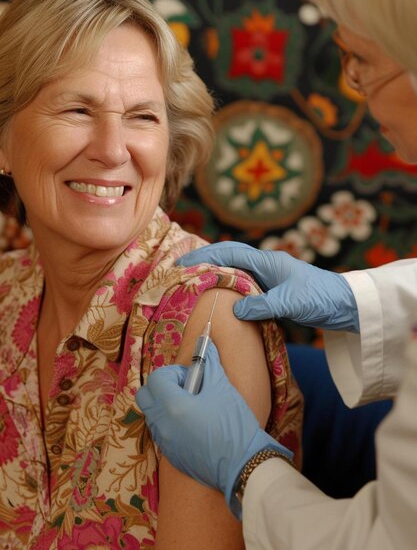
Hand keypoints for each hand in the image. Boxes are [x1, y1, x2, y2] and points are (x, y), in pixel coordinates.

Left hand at [136, 342, 291, 518]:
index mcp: (171, 406)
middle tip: (187, 389)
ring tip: (193, 407)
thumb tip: (206, 345)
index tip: (192, 378)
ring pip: (152, 415)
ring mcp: (164, 443)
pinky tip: (195, 426)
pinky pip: (161, 432)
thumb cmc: (232, 424)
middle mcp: (161, 425)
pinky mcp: (171, 456)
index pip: (156, 378)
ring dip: (166, 405)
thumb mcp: (222, 388)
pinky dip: (171, 423)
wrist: (242, 465)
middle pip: (145, 396)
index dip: (173, 373)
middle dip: (162, 387)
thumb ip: (209, 364)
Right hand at [177, 242, 358, 331]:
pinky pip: (244, 285)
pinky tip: (220, 298)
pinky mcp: (273, 291)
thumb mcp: (291, 303)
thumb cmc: (320, 298)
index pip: (229, 253)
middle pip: (228, 257)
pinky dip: (228, 287)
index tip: (182, 263)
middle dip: (204, 260)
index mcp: (267, 261)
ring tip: (193, 282)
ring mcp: (269, 278)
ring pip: (235, 271)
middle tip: (180, 270)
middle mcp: (265, 265)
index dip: (204, 256)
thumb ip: (263, 305)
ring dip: (215, 273)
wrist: (345, 304)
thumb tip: (235, 310)